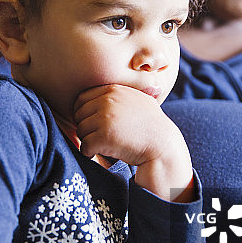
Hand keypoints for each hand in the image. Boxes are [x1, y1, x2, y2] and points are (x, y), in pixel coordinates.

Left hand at [73, 84, 192, 200]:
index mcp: (113, 90)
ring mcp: (105, 118)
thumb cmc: (150, 125)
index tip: (93, 123)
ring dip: (88, 140)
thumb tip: (101, 93)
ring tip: (105, 144)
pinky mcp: (104, 136)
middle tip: (99, 136)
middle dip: (86, 127)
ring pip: (80, 130)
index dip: (84, 112)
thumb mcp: (137, 99)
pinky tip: (103, 152)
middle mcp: (107, 101)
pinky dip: (90, 152)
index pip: (81, 98)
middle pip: (78, 114)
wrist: (163, 145)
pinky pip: (84, 146)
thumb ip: (119, 94)